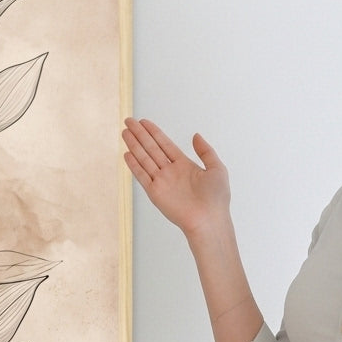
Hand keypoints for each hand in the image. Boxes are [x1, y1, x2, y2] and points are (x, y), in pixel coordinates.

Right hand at [122, 118, 230, 236]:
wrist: (209, 220)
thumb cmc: (216, 198)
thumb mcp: (217, 168)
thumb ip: (206, 151)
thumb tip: (196, 135)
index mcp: (184, 165)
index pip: (165, 144)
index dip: (154, 132)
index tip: (143, 122)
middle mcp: (171, 172)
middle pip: (151, 148)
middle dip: (140, 134)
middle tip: (129, 121)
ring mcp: (162, 182)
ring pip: (144, 159)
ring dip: (134, 145)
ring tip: (125, 132)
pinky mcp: (155, 193)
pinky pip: (142, 176)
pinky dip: (134, 165)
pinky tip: (127, 153)